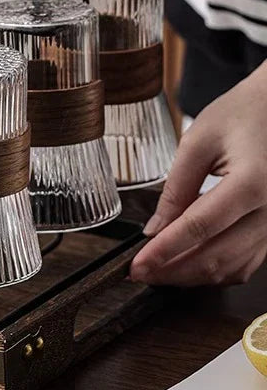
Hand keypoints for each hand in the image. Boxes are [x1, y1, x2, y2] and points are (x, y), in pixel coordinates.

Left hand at [130, 61, 266, 286]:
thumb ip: (176, 188)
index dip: (165, 251)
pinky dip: (215, 268)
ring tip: (157, 270)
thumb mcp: (198, 141)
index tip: (138, 265)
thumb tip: (154, 229)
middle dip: (174, 271)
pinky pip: (247, 261)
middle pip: (218, 257)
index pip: (200, 228)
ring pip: (234, 267)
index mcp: (252, 184)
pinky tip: (186, 262)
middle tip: (139, 272)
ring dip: (193, 275)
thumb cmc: (242, 113)